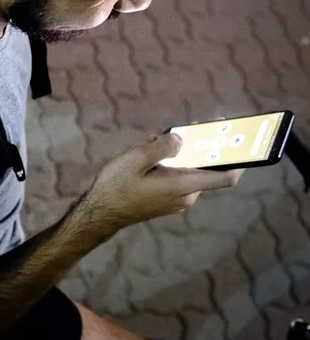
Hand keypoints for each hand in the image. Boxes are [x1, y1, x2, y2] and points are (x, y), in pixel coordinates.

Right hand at [81, 134, 242, 233]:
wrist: (100, 212)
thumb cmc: (117, 186)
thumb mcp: (135, 160)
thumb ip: (162, 148)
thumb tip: (182, 138)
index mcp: (183, 186)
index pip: (225, 177)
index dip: (238, 160)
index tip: (239, 141)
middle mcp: (187, 195)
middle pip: (205, 168)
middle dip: (199, 146)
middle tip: (189, 127)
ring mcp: (177, 200)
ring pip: (189, 171)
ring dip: (180, 153)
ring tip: (156, 139)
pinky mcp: (167, 200)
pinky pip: (178, 178)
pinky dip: (171, 163)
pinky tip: (151, 153)